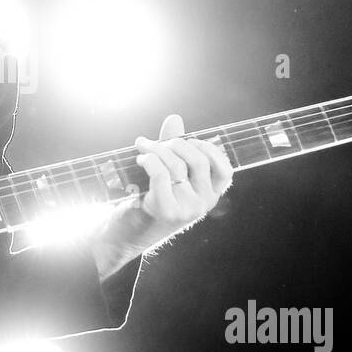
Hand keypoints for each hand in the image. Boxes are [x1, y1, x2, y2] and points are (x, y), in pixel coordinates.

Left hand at [90, 114, 234, 276]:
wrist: (126, 234)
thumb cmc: (149, 200)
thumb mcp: (168, 175)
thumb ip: (174, 148)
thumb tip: (175, 118)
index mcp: (210, 195)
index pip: (225, 169)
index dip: (209, 149)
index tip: (188, 141)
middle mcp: (204, 204)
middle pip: (198, 160)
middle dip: (175, 143)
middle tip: (155, 142)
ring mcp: (187, 209)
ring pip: (176, 165)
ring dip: (156, 149)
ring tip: (142, 147)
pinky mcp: (167, 211)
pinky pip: (161, 174)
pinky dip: (149, 160)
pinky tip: (140, 159)